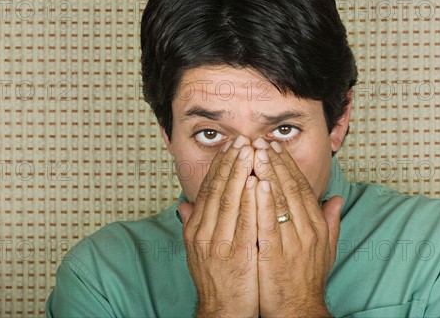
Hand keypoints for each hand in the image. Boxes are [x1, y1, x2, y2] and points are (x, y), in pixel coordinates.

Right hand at [177, 136, 258, 317]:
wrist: (222, 311)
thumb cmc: (217, 278)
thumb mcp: (197, 250)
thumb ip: (192, 224)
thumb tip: (183, 205)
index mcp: (197, 228)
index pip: (208, 189)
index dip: (220, 165)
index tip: (231, 146)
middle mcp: (204, 232)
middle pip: (218, 189)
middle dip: (231, 162)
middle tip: (242, 139)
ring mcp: (218, 243)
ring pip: (229, 200)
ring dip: (240, 173)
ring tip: (250, 151)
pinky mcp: (236, 254)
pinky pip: (244, 222)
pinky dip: (249, 200)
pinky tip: (256, 182)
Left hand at [252, 140, 341, 316]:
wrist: (299, 310)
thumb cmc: (307, 279)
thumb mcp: (325, 250)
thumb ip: (330, 222)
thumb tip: (337, 199)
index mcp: (316, 226)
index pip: (302, 188)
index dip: (288, 166)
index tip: (275, 147)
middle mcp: (308, 230)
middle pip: (291, 188)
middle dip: (275, 162)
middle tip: (260, 141)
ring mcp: (293, 241)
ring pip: (281, 200)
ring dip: (268, 173)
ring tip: (256, 152)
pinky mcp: (277, 254)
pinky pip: (270, 223)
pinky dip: (265, 202)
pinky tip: (257, 183)